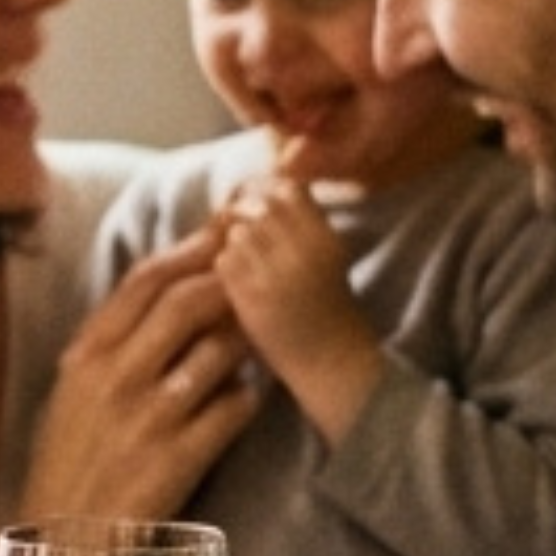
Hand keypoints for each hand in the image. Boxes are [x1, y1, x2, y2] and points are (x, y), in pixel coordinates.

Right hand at [3, 233, 258, 543]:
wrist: (62, 546)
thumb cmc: (69, 466)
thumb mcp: (71, 395)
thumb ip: (110, 345)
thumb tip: (165, 295)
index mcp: (84, 357)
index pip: (143, 281)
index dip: (190, 248)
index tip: (224, 231)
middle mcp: (114, 380)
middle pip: (185, 303)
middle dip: (229, 277)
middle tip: (259, 268)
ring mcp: (147, 420)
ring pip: (216, 351)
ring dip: (245, 335)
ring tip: (258, 332)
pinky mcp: (177, 461)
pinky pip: (233, 409)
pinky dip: (247, 395)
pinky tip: (249, 395)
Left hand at [215, 179, 379, 439]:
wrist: (333, 366)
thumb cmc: (326, 312)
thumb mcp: (324, 257)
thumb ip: (296, 226)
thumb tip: (249, 192)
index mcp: (327, 236)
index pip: (288, 189)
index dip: (264, 190)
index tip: (252, 204)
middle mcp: (305, 249)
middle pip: (259, 204)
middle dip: (241, 212)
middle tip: (233, 231)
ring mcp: (278, 272)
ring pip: (236, 231)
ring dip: (229, 242)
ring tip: (237, 263)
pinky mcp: (252, 297)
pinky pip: (223, 263)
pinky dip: (222, 269)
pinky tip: (231, 285)